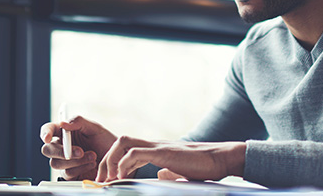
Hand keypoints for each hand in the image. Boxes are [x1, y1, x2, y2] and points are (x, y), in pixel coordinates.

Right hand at [39, 115, 117, 180]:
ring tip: (92, 156)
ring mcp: (65, 162)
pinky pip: (67, 173)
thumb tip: (63, 123)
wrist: (116, 159)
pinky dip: (80, 168)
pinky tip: (91, 164)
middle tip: (79, 151)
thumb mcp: (94, 128)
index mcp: (65, 132)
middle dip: (60, 151)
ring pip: (56, 163)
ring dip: (75, 161)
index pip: (48, 130)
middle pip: (47, 149)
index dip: (45, 132)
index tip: (47, 137)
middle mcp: (62, 147)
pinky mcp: (70, 174)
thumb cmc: (105, 141)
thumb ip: (78, 122)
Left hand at [95, 135, 245, 182]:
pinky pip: (136, 152)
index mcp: (156, 150)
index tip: (106, 181)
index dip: (112, 164)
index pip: (126, 149)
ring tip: (110, 178)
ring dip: (111, 160)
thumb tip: (160, 175)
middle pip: (119, 142)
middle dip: (105, 161)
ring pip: (123, 142)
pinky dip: (124, 164)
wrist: (221, 159)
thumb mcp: (180, 171)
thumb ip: (168, 172)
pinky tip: (123, 176)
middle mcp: (154, 145)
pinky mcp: (164, 152)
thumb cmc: (204, 166)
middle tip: (101, 181)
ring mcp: (158, 146)